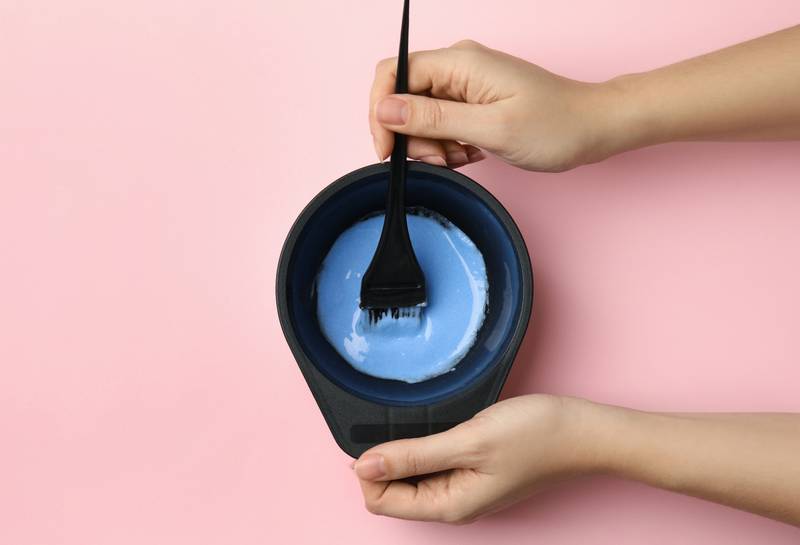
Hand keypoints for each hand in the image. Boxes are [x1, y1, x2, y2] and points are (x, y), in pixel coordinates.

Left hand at [352, 395, 597, 523]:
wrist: (583, 431)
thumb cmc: (536, 436)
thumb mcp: (468, 441)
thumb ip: (414, 455)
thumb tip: (363, 467)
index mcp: (448, 505)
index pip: (381, 501)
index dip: (370, 470)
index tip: (379, 437)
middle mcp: (453, 502)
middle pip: (393, 491)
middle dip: (385, 461)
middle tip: (402, 424)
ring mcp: (464, 487)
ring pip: (413, 475)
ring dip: (406, 451)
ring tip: (421, 422)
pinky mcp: (473, 469)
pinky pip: (434, 464)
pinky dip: (426, 446)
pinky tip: (438, 425)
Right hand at [369, 40, 626, 171]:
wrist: (593, 127)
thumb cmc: (554, 126)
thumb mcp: (490, 128)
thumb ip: (433, 119)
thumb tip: (385, 111)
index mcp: (459, 62)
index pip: (392, 73)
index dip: (381, 112)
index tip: (387, 150)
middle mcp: (458, 67)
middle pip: (404, 98)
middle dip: (413, 136)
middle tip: (442, 159)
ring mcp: (465, 84)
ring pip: (420, 116)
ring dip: (433, 145)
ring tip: (464, 157)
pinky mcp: (473, 101)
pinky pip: (441, 123)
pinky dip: (448, 145)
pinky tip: (471, 154)